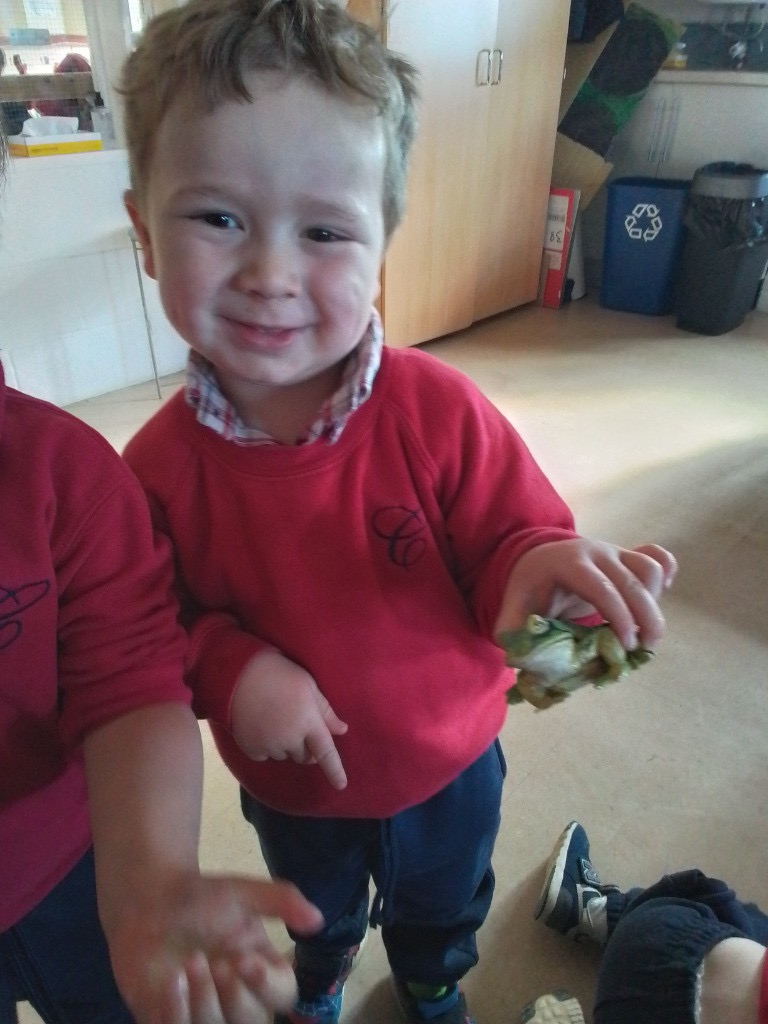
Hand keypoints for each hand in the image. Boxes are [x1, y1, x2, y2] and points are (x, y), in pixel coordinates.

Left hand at [109, 872, 322, 1023]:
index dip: (266, 985)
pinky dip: (175, 1013)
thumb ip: (282, 901)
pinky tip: (170, 983)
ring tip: (187, 966)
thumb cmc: (202, 898)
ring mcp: (205, 1016)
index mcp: (263, 972)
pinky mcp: (172, 1023)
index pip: (283, 995)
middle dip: (234, 997)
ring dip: (203, 1004)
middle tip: (216, 963)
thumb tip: (318, 920)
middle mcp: (239, 1000)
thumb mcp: (243, 893)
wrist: (149, 903)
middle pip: (253, 1023)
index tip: (243, 960)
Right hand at [230, 650, 347, 789]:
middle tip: (298, 725)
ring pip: (285, 756)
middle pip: (305, 756)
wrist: (237, 675)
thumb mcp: (308, 685)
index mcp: (308, 722)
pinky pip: (265, 755)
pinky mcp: (251, 749)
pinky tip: (260, 725)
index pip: (326, 752)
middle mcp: (290, 738)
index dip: (335, 770)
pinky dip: (266, 746)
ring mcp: (269, 745)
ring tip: (275, 719)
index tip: (341, 785)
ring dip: (286, 746)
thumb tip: (342, 730)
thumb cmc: (279, 673)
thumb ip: (325, 710)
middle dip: (306, 747)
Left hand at [494, 538, 676, 650]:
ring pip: (649, 570)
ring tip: (644, 634)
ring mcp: (616, 551)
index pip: (600, 587)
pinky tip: (659, 598)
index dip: (617, 616)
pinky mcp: (629, 557)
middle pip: (633, 581)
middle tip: (643, 650)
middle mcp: (596, 552)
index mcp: (567, 563)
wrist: (539, 560)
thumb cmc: (530, 589)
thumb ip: (513, 632)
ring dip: (654, 604)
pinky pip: (657, 558)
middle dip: (645, 618)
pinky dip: (665, 577)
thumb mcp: (513, 609)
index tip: (626, 645)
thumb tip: (520, 658)